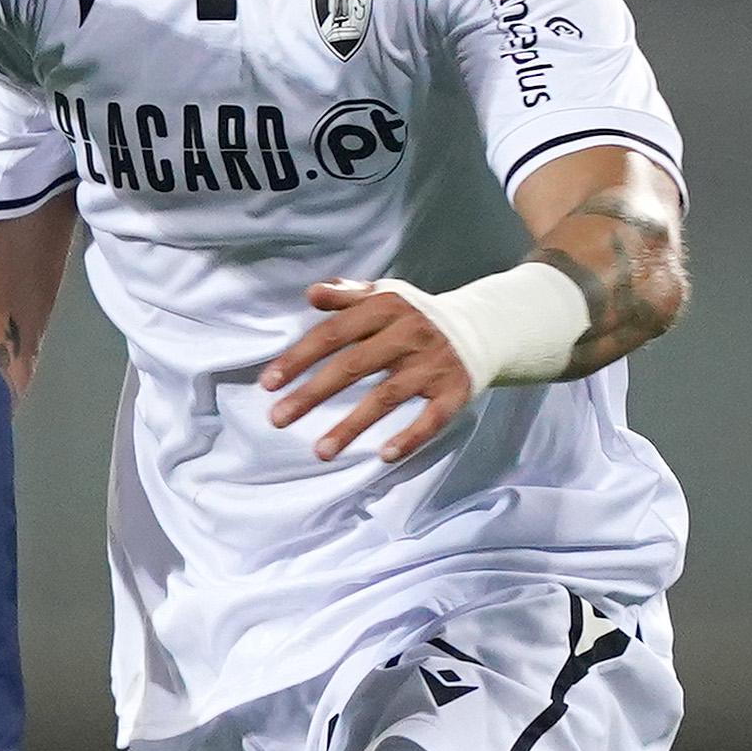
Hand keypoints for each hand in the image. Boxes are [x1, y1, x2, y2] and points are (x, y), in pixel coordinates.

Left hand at [262, 280, 474, 462]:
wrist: (483, 326)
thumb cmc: (415, 316)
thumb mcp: (384, 297)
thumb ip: (346, 297)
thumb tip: (312, 294)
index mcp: (386, 308)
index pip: (334, 333)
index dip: (300, 358)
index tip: (268, 383)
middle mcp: (409, 334)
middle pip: (353, 366)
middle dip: (313, 394)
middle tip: (278, 419)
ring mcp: (433, 364)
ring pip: (386, 396)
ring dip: (352, 426)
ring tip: (320, 452)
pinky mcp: (455, 390)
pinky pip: (432, 418)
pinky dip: (411, 437)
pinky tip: (384, 456)